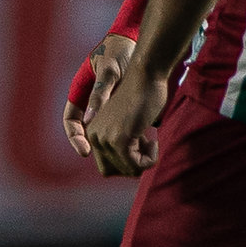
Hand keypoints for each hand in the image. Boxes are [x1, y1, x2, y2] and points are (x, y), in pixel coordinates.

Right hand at [64, 34, 136, 157]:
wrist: (136, 41)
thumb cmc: (118, 50)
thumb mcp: (109, 70)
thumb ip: (99, 93)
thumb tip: (89, 121)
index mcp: (80, 92)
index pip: (71, 121)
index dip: (75, 138)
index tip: (85, 151)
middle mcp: (91, 102)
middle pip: (89, 133)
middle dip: (101, 149)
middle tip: (115, 158)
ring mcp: (106, 107)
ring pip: (107, 135)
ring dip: (118, 146)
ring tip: (133, 149)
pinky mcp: (122, 109)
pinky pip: (123, 130)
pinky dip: (132, 138)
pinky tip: (145, 138)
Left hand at [86, 57, 167, 177]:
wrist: (146, 74)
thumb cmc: (142, 96)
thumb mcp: (126, 124)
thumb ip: (121, 144)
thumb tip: (129, 171)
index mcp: (92, 132)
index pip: (107, 167)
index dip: (128, 161)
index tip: (139, 143)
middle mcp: (93, 136)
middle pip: (114, 172)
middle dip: (134, 164)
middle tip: (145, 142)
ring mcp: (104, 138)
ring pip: (128, 170)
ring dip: (145, 160)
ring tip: (149, 138)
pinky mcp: (119, 139)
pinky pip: (136, 165)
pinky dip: (150, 159)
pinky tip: (153, 139)